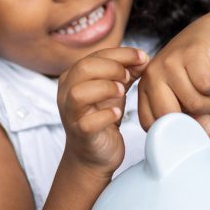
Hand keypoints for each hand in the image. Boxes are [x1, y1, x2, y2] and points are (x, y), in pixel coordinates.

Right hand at [57, 47, 147, 175]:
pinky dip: (106, 115)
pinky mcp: (80, 134)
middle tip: (129, 77)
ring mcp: (71, 114)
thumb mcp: (114, 90)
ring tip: (122, 92)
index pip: (95, 56)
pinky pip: (87, 123)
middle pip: (84, 68)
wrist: (94, 155)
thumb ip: (126, 72)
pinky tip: (118, 113)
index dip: (121, 54)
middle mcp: (66, 93)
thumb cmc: (101, 118)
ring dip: (105, 88)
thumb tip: (143, 58)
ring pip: (79, 93)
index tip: (142, 57)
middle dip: (112, 68)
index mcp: (73, 77)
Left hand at [137, 11, 209, 142]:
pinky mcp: (190, 55)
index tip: (188, 124)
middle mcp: (152, 76)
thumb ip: (199, 124)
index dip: (172, 131)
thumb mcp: (192, 99)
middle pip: (170, 116)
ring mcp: (169, 63)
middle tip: (202, 107)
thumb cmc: (194, 71)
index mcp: (145, 89)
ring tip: (209, 92)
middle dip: (193, 118)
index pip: (151, 125)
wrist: (208, 36)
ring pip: (193, 103)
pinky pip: (206, 87)